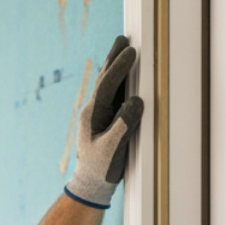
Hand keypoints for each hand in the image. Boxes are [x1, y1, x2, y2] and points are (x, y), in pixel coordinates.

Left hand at [65, 36, 144, 208]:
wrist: (90, 185)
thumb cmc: (100, 169)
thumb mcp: (112, 149)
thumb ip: (123, 125)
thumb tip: (136, 101)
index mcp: (91, 115)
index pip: (107, 85)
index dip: (119, 67)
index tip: (131, 51)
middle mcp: (93, 111)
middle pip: (105, 79)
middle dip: (114, 59)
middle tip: (123, 39)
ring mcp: (98, 116)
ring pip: (109, 86)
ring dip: (117, 67)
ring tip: (124, 50)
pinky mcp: (105, 122)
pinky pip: (113, 97)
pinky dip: (120, 83)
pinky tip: (126, 77)